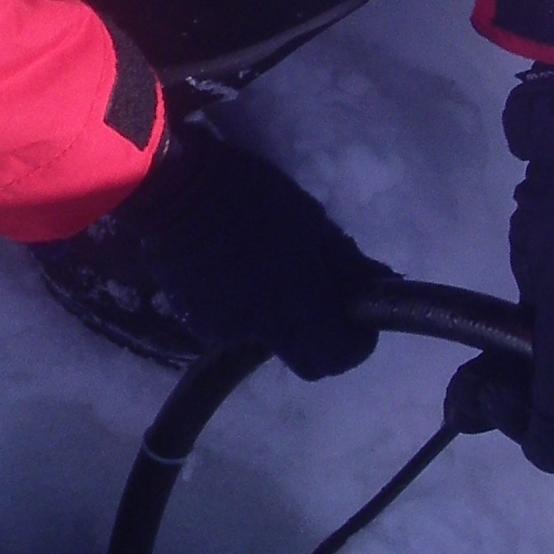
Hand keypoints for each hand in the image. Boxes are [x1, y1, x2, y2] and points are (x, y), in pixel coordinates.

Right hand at [113, 120, 391, 379]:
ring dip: (276, 323)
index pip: (339, 356)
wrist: (173, 189)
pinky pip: (233, 330)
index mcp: (297, 300)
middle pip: (307, 364)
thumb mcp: (310, 219)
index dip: (356, 345)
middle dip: (322, 343)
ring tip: (263, 279)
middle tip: (320, 306)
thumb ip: (346, 262)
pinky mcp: (195, 323)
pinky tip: (230, 278)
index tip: (358, 321)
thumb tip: (381, 285)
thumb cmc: (251, 194)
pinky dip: (241, 313)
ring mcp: (226, 331)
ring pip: (269, 345)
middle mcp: (263, 329)